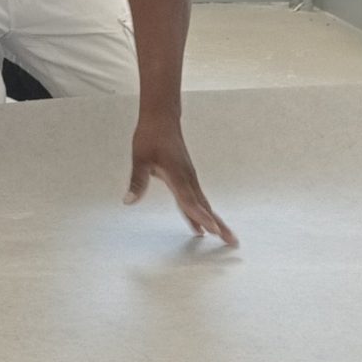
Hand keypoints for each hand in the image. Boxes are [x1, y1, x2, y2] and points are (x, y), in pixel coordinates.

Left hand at [126, 112, 238, 244]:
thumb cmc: (150, 137)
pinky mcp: (187, 179)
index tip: (211, 231)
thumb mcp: (140, 159)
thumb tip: (128, 201)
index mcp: (178, 176)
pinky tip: (201, 227)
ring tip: (225, 238)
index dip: (199, 216)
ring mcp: (190, 179)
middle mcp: (188, 179)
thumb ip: (137, 181)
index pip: (190, 201)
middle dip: (219, 225)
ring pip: (204, 204)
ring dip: (215, 221)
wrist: (162, 120)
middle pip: (205, 206)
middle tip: (233, 242)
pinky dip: (202, 214)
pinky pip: (197, 200)